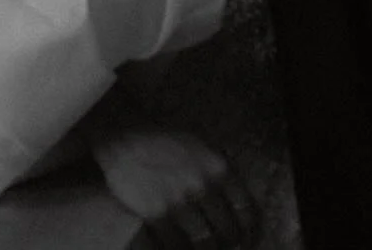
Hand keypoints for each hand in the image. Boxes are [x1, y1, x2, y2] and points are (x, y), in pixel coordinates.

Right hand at [91, 123, 260, 247]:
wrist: (122, 133)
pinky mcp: (154, 213)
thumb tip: (238, 201)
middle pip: (226, 232)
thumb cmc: (162, 140)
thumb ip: (217, 170)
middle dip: (228, 245)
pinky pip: (174, 246)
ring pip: (203, 244)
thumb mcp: (198, 144)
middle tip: (223, 249)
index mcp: (216, 166)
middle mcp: (201, 184)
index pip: (245, 209)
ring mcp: (177, 200)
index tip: (246, 240)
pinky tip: (178, 249)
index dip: (249, 231)